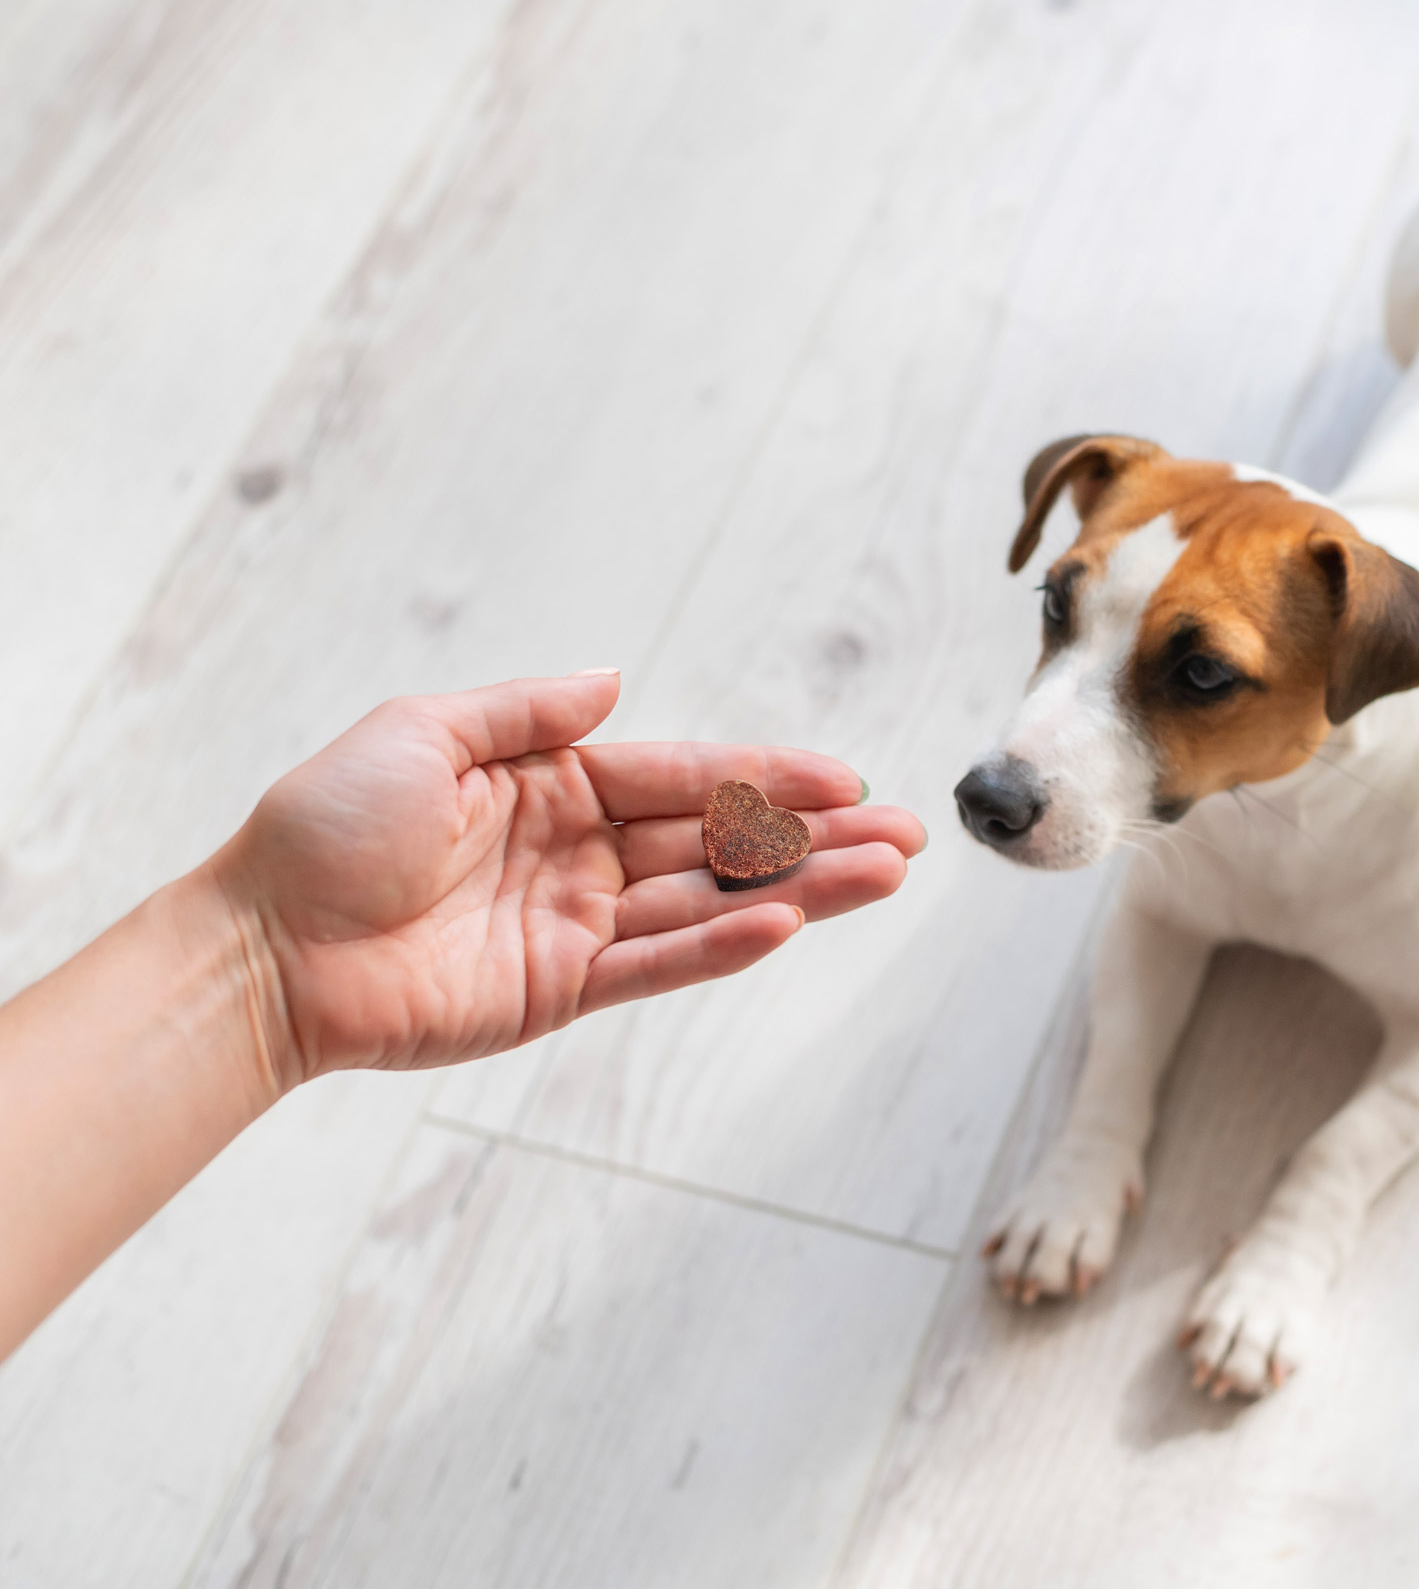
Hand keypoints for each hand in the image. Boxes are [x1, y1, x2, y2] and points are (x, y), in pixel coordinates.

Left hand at [212, 671, 923, 1088]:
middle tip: (905, 833)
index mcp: (553, 784)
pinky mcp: (560, 990)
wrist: (263, 944)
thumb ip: (529, 710)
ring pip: (707, 901)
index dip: (765, 773)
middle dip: (812, 835)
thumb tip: (616, 679)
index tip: (845, 775)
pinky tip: (785, 920)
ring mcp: (577, 925)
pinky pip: (656, 963)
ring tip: (883, 874)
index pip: (684, 776)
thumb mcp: (424, 732)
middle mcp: (580, 853)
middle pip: (717, 841)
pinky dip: (721, 943)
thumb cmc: (326, 826)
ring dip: (798, 888)